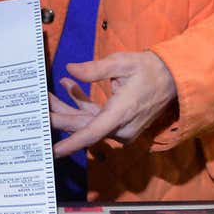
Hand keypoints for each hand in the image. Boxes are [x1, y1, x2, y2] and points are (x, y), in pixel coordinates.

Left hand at [49, 51, 177, 157]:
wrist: (173, 78)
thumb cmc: (148, 69)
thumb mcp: (121, 63)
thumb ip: (94, 69)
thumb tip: (70, 70)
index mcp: (121, 113)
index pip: (91, 133)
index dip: (71, 143)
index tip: (53, 151)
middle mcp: (121, 127)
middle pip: (84, 127)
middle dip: (61, 116)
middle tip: (40, 106)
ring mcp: (122, 128)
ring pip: (88, 123)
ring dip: (70, 109)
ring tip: (50, 94)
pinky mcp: (121, 124)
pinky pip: (97, 119)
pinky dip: (83, 105)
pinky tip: (70, 88)